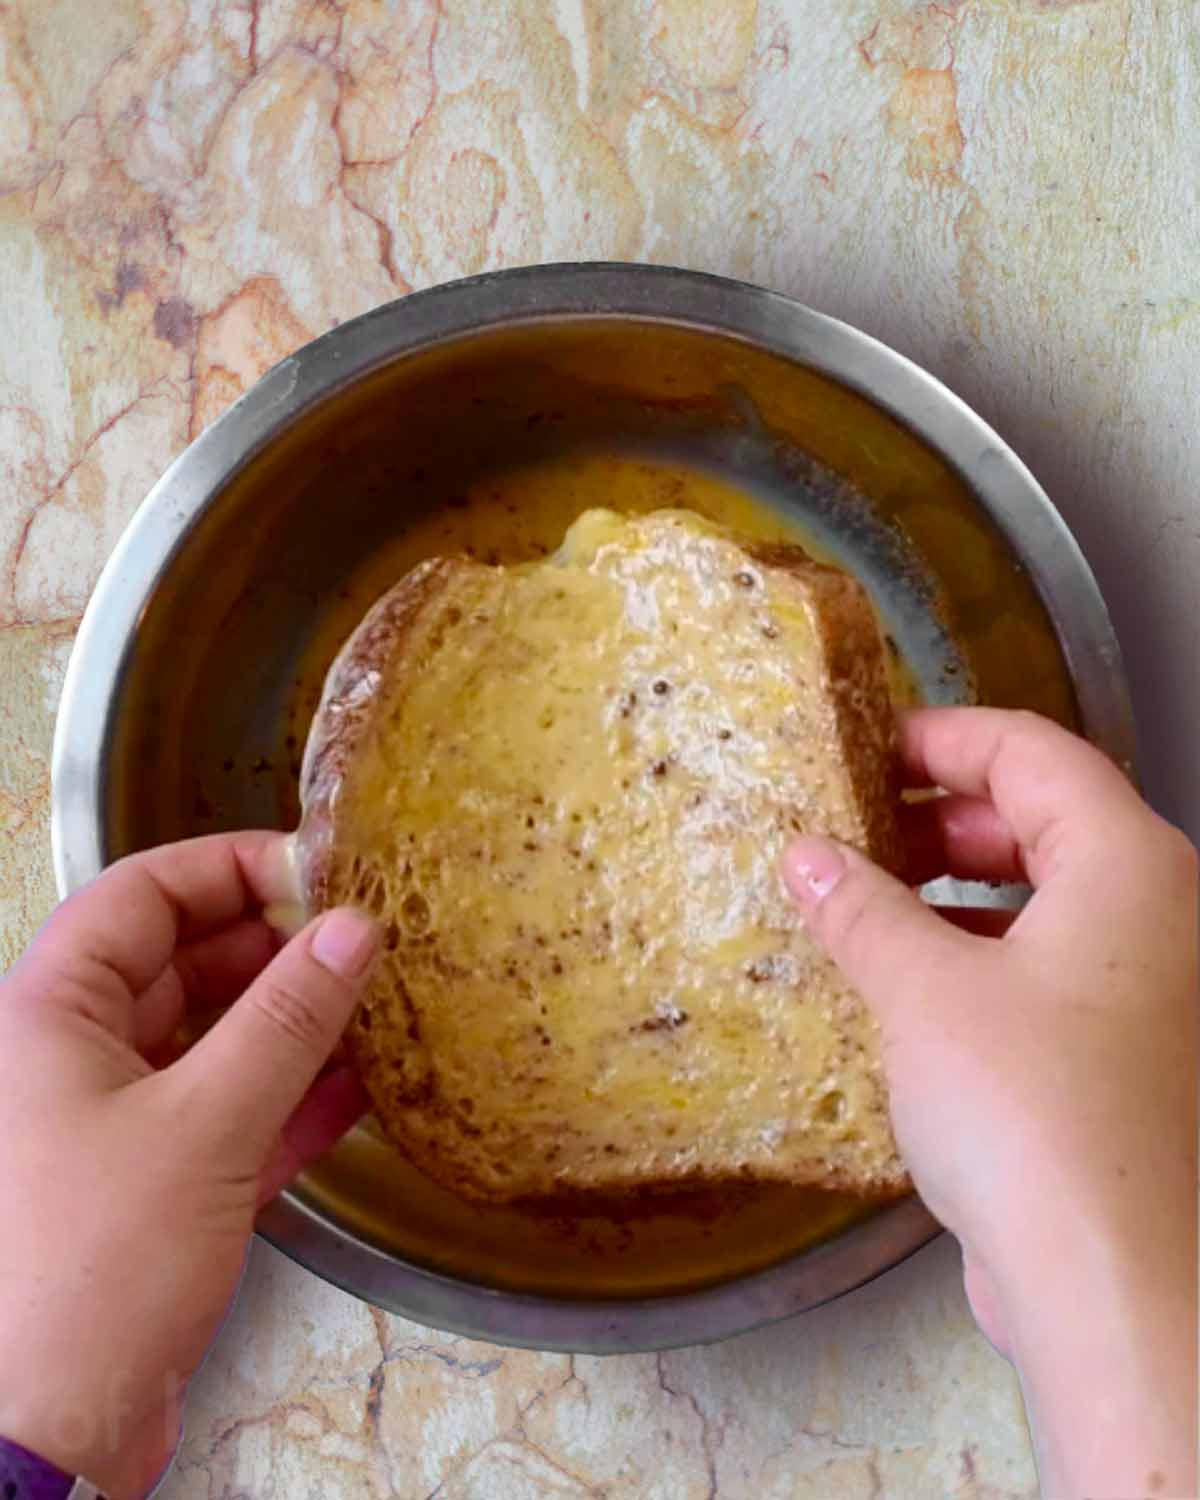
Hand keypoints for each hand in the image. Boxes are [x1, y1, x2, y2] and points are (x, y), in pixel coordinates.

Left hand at [0, 833, 378, 1497]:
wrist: (45, 1438)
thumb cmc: (92, 1265)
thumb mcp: (203, 1124)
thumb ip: (285, 1021)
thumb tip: (353, 930)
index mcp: (50, 1014)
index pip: (140, 895)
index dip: (227, 868)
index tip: (315, 869)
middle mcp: (73, 1058)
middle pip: (181, 965)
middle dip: (272, 948)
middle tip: (361, 938)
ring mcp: (113, 1127)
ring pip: (212, 1043)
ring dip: (291, 1024)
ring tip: (375, 1000)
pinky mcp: (154, 1192)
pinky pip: (229, 1117)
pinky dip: (289, 1100)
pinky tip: (359, 1086)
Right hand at [783, 708, 1197, 1499]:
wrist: (1118, 1289)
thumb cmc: (1034, 1115)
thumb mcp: (922, 991)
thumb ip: (861, 908)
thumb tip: (807, 856)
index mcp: (1131, 866)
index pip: (1032, 751)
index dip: (941, 737)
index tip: (861, 748)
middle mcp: (1163, 916)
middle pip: (1044, 822)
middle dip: (939, 823)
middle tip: (850, 834)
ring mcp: (1155, 992)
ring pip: (1047, 904)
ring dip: (952, 897)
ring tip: (862, 910)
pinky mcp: (1131, 1060)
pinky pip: (1052, 973)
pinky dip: (980, 962)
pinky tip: (905, 992)